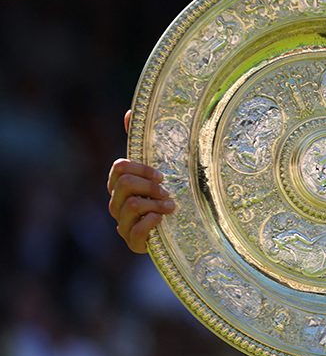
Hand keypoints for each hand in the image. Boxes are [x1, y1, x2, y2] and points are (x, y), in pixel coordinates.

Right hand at [106, 110, 175, 252]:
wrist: (180, 230)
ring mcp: (122, 224)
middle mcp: (116, 203)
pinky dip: (151, 224)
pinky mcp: (132, 243)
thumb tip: (130, 113)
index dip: (142, 168)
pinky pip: (134, 232)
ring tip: (171, 207)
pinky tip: (162, 221)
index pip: (120, 167)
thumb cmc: (166, 195)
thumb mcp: (158, 168)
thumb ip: (142, 143)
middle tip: (167, 192)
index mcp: (120, 184)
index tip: (162, 175)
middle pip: (124, 183)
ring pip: (131, 205)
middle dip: (150, 185)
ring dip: (155, 204)